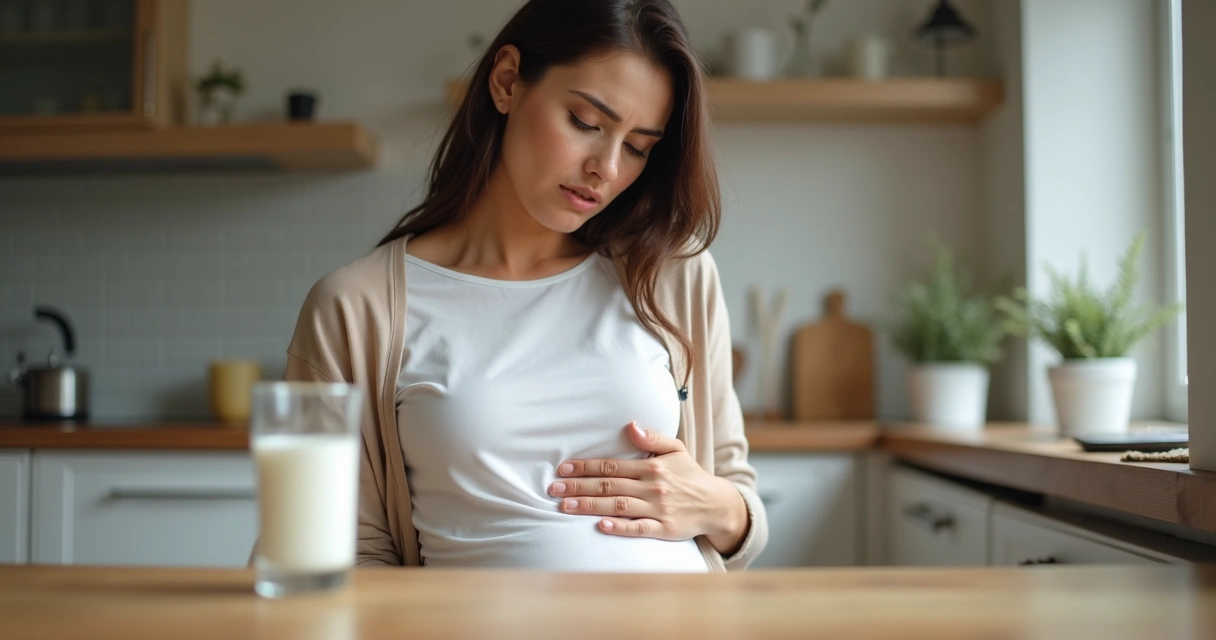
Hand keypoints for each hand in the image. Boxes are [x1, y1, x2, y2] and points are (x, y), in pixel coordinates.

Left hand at [549, 422, 748, 553]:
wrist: (716, 504)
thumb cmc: (691, 476)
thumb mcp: (676, 449)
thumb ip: (653, 438)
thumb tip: (631, 426)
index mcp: (652, 466)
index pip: (611, 466)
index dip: (585, 467)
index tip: (563, 468)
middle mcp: (653, 487)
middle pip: (609, 486)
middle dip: (578, 486)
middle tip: (554, 488)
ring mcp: (658, 509)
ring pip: (618, 506)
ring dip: (590, 505)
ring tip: (565, 506)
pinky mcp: (665, 529)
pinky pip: (639, 528)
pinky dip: (620, 527)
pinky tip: (600, 526)